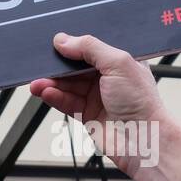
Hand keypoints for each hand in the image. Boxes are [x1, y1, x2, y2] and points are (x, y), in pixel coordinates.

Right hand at [30, 34, 167, 177]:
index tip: (56, 43)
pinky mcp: (87, 114)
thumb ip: (90, 48)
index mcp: (120, 61)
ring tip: (37, 82)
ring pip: (67, 85)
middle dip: (58, 66)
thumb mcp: (118, 63)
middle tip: (41, 64)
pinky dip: (54, 96)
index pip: (91, 48)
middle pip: (75, 67)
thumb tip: (64, 40)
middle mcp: (108, 77)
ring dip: (51, 83)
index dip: (74, 45)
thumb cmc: (141, 102)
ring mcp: (97, 96)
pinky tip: (45, 92)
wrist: (142, 140)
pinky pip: (66, 102)